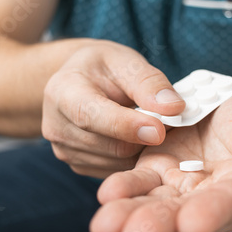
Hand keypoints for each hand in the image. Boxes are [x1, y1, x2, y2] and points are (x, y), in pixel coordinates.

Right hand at [42, 41, 184, 177]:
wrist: (78, 82)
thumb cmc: (102, 68)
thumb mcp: (125, 61)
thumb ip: (149, 82)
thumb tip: (174, 108)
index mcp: (63, 92)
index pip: (91, 116)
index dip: (126, 126)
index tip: (159, 130)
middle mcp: (57, 126)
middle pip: (110, 145)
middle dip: (145, 137)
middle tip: (171, 122)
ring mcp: (65, 150)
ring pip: (117, 162)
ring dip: (142, 148)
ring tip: (153, 126)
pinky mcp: (77, 165)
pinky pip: (115, 170)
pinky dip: (133, 158)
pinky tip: (138, 139)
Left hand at [90, 91, 231, 231]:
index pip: (230, 203)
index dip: (213, 214)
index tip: (193, 225)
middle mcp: (209, 197)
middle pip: (183, 215)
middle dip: (159, 225)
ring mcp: (179, 185)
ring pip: (153, 204)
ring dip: (129, 215)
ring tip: (104, 226)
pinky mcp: (157, 168)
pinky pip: (138, 181)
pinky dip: (122, 189)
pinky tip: (105, 196)